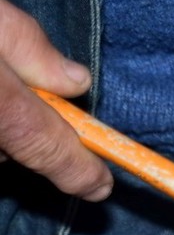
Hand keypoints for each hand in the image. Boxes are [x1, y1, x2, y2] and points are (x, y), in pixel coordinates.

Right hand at [0, 0, 112, 200]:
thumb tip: (77, 81)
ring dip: (7, 123)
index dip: (79, 171)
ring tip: (0, 81)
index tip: (102, 186)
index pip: (45, 146)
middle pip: (19, 145)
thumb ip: (30, 49)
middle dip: (34, 125)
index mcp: (0, 106)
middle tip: (23, 87)